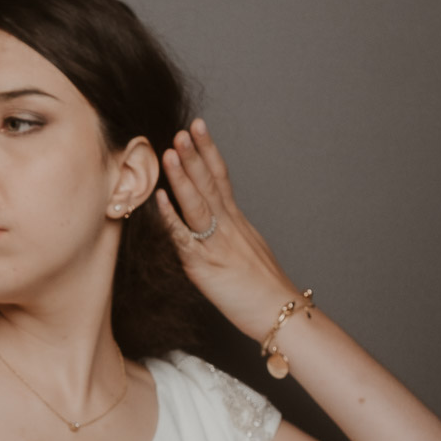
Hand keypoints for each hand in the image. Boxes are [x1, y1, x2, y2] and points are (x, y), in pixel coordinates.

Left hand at [156, 119, 301, 340]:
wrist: (279, 313)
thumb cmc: (264, 290)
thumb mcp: (249, 252)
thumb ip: (231, 235)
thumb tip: (217, 225)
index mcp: (238, 222)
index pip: (222, 177)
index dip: (209, 151)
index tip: (198, 127)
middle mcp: (229, 227)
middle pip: (211, 183)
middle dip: (196, 153)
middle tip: (183, 128)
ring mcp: (217, 244)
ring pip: (199, 203)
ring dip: (184, 176)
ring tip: (172, 151)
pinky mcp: (206, 265)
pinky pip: (185, 238)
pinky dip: (172, 217)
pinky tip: (161, 199)